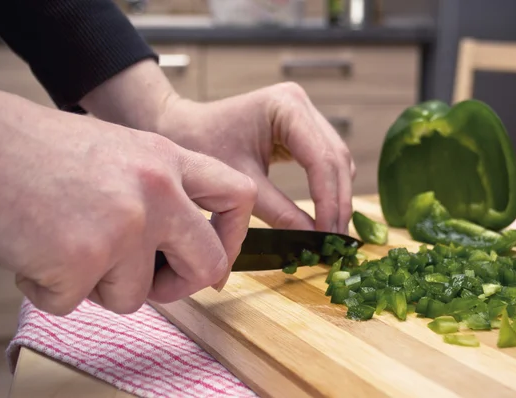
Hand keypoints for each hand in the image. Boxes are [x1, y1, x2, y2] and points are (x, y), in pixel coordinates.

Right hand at [0, 87, 255, 315]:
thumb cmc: (37, 151)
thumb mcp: (117, 153)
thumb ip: (157, 192)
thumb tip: (178, 246)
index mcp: (166, 160)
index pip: (237, 195)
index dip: (234, 236)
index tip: (217, 258)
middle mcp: (156, 190)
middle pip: (208, 262)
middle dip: (181, 286)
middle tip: (152, 287)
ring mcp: (124, 225)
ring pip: (134, 295)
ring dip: (97, 286)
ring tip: (62, 247)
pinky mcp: (83, 258)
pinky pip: (76, 303)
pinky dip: (50, 289)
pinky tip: (33, 252)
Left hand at [79, 60, 354, 232]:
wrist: (177, 127)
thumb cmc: (198, 145)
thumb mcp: (241, 182)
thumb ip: (279, 212)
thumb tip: (312, 242)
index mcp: (285, 107)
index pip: (321, 159)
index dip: (329, 201)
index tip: (329, 237)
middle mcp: (300, 104)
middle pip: (336, 159)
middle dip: (338, 203)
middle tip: (336, 243)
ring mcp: (303, 114)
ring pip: (337, 161)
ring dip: (337, 197)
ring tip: (332, 234)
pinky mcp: (300, 128)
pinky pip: (325, 161)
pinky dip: (328, 189)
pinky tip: (323, 216)